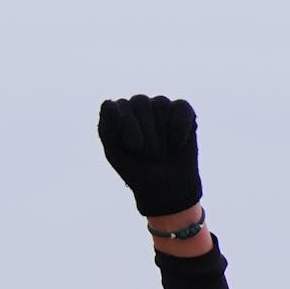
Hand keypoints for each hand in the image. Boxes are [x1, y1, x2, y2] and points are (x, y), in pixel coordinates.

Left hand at [98, 95, 201, 217]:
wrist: (164, 186)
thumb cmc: (135, 168)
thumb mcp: (114, 151)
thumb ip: (108, 126)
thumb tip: (108, 102)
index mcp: (117, 113)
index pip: (117, 106)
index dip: (127, 129)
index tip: (132, 149)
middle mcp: (137, 104)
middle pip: (140, 102)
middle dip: (145, 134)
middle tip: (148, 154)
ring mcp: (159, 105)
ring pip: (160, 104)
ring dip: (161, 134)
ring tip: (161, 151)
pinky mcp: (182, 109)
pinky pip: (181, 107)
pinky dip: (179, 128)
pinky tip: (176, 144)